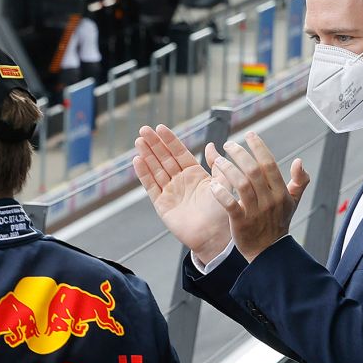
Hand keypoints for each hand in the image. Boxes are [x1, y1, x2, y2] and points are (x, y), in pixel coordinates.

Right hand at [133, 125, 231, 266]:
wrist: (216, 236)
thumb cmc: (224, 210)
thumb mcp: (223, 182)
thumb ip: (216, 164)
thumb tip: (211, 145)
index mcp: (195, 174)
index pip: (179, 153)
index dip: (169, 140)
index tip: (160, 127)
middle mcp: (181, 182)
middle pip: (164, 158)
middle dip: (154, 144)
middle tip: (144, 129)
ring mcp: (170, 192)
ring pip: (156, 169)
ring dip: (147, 155)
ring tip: (138, 140)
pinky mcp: (162, 205)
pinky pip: (151, 186)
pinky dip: (144, 174)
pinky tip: (137, 160)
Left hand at [206, 134, 309, 262]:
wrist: (269, 252)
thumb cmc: (278, 223)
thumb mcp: (293, 202)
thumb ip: (299, 181)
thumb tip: (299, 161)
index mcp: (281, 192)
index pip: (269, 164)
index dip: (259, 147)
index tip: (250, 134)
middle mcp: (269, 200)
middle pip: (253, 170)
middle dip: (240, 154)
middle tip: (229, 145)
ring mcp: (255, 212)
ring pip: (241, 184)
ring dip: (228, 169)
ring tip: (218, 160)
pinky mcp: (241, 223)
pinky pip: (230, 204)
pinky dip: (221, 193)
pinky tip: (213, 184)